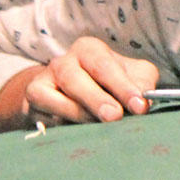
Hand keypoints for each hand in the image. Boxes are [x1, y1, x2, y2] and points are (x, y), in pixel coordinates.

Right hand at [21, 36, 158, 125]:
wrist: (67, 95)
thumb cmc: (109, 83)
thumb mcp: (131, 75)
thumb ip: (142, 83)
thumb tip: (146, 99)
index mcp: (89, 49)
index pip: (106, 66)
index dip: (123, 87)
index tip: (140, 106)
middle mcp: (64, 61)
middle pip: (78, 80)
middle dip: (98, 99)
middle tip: (116, 116)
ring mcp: (44, 79)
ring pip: (58, 97)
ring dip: (80, 113)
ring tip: (101, 126)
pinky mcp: (33, 99)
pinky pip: (46, 113)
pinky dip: (62, 121)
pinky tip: (78, 130)